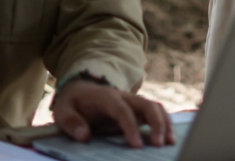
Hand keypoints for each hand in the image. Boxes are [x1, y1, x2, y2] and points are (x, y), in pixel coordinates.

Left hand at [51, 78, 173, 147]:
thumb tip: (84, 136)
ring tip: (170, 142)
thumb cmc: (73, 103)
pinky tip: (170, 138)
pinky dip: (165, 123)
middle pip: (146, 104)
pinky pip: (156, 113)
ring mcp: (133, 102)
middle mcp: (124, 97)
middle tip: (160, 144)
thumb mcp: (63, 111)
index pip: (122, 110)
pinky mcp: (137, 109)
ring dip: (165, 123)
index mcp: (106, 97)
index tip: (137, 145)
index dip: (130, 126)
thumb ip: (72, 123)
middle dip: (156, 123)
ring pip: (155, 107)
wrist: (81, 88)